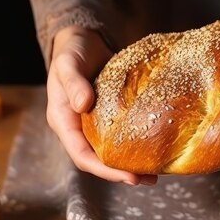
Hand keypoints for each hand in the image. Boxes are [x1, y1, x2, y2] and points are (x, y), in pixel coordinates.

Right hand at [47, 26, 157, 184]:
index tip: (128, 176)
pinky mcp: (110, 115)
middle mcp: (79, 127)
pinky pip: (122, 135)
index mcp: (64, 121)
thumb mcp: (68, 64)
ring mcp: (94, 123)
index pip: (82, 155)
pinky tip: (155, 146)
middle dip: (121, 173)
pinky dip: (136, 143)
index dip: (104, 169)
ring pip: (111, 150)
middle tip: (149, 179)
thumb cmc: (72, 51)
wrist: (84, 40)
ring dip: (131, 163)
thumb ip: (74, 82)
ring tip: (156, 171)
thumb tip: (83, 104)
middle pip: (99, 159)